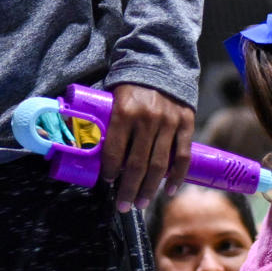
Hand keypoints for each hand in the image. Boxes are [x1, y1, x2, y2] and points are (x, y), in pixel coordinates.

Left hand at [97, 83, 193, 213]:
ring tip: (140, 203)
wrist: (158, 65)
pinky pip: (182, 157)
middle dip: (128, 189)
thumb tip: (85, 146)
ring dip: (149, 189)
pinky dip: (176, 177)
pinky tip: (168, 191)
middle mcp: (147, 119)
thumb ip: (105, 123)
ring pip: (159, 165)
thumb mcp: (111, 98)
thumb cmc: (128, 88)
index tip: (108, 182)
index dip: (110, 170)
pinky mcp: (186, 124)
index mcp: (124, 111)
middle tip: (123, 206)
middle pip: (137, 164)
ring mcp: (169, 122)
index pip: (115, 150)